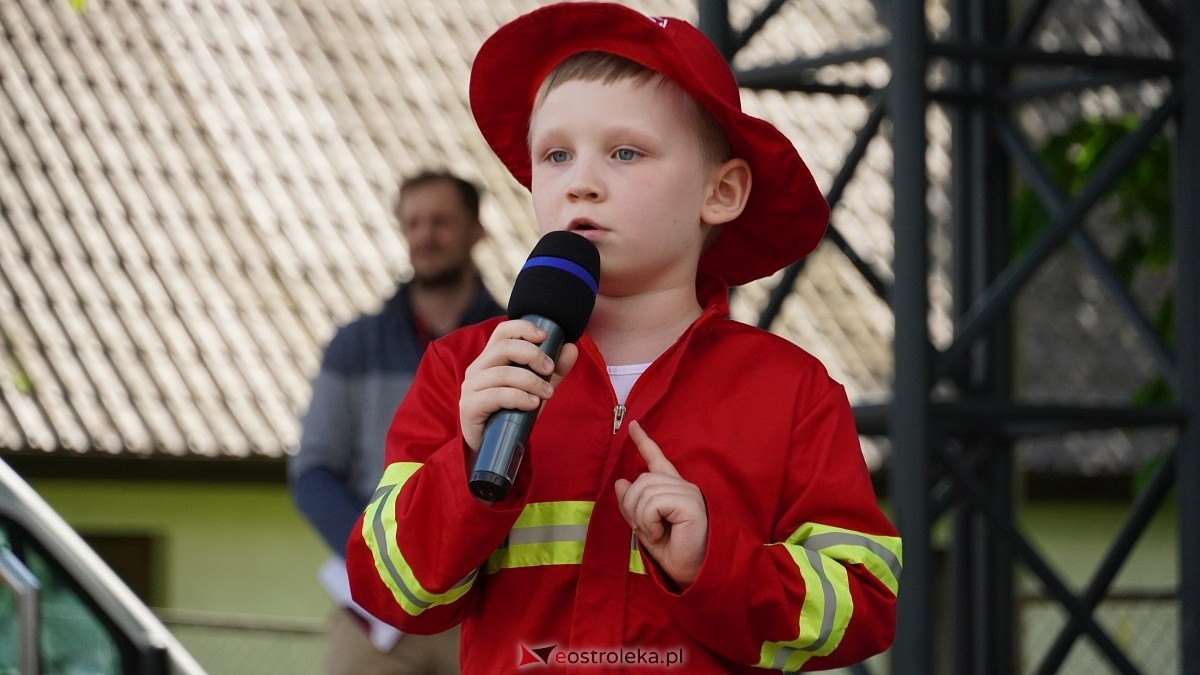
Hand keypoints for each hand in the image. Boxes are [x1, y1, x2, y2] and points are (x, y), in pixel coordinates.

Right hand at [459, 320, 578, 450]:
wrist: (494, 449)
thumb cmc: (513, 414)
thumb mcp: (537, 388)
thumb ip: (554, 370)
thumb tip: (571, 347)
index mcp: (491, 359)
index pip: (503, 332)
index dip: (523, 328)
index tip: (545, 336)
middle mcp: (477, 368)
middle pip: (504, 348)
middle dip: (533, 355)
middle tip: (551, 370)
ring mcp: (471, 387)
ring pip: (503, 373)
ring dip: (531, 381)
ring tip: (548, 394)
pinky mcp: (470, 406)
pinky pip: (496, 395)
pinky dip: (518, 397)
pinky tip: (533, 404)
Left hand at [614, 420, 707, 588]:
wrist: (695, 573)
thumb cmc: (675, 554)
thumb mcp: (645, 529)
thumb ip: (632, 505)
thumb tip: (620, 482)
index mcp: (672, 491)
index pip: (657, 460)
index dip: (643, 442)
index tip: (633, 426)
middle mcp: (682, 487)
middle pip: (641, 480)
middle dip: (631, 506)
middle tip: (643, 529)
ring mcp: (688, 493)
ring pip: (644, 490)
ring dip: (641, 517)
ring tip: (655, 533)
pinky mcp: (690, 503)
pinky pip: (654, 502)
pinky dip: (648, 521)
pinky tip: (660, 532)